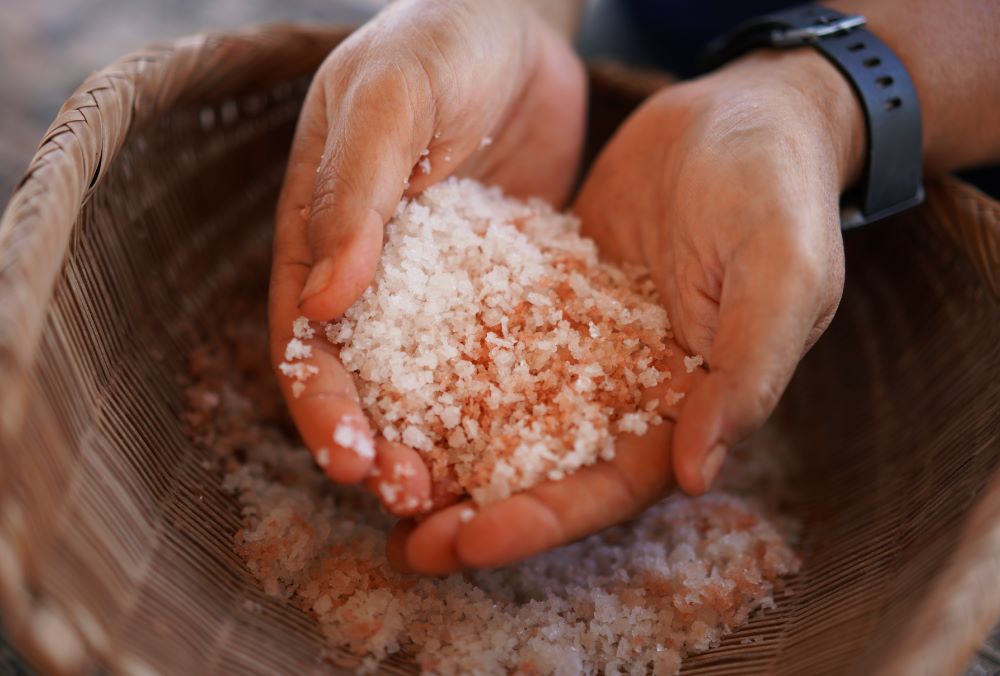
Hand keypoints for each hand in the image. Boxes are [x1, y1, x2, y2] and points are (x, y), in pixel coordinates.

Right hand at [269, 0, 585, 494]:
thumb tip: (319, 305)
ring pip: (429, 381)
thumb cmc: (438, 41)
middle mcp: (373, 273)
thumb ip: (353, 192)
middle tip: (410, 496)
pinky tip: (534, 440)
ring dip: (439, 440)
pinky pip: (497, 351)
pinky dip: (504, 400)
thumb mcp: (389, 100)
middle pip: (365, 379)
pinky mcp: (500, 286)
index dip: (320, 402)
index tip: (347, 456)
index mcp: (320, 235)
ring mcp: (438, 287)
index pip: (304, 336)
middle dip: (379, 443)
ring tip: (464, 494)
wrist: (517, 22)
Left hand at [388, 49, 862, 573]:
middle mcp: (627, 391)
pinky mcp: (546, 298)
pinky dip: (441, 372)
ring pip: (505, 416)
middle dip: (478, 511)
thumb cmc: (776, 192)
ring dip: (448, 457)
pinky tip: (384, 388)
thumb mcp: (780, 275)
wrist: (740, 114)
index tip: (472, 541)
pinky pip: (486, 341)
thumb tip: (697, 474)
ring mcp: (581, 345)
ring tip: (377, 482)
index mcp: (689, 407)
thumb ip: (744, 373)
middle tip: (406, 542)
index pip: (611, 487)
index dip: (545, 520)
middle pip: (546, 469)